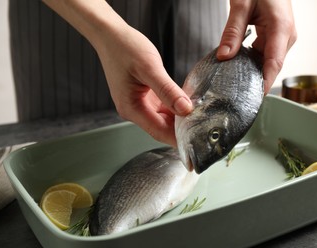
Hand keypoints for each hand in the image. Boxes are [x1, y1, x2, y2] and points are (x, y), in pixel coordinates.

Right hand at [42, 0, 191, 146]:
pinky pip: (164, 107)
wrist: (111, 35)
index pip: (159, 131)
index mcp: (131, 108)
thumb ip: (167, 90)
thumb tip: (185, 109)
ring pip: (164, 118)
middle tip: (205, 130)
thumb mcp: (149, 68)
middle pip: (162, 128)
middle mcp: (134, 110)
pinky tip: (189, 104)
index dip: (178, 139)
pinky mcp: (145, 96)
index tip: (197, 143)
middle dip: (182, 130)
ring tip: (201, 118)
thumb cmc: (124, 48)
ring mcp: (140, 104)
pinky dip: (176, 107)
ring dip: (180, 118)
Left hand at [217, 0, 296, 92]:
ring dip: (252, 70)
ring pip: (267, 61)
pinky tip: (238, 65)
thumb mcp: (241, 4)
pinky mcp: (275, 37)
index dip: (266, 82)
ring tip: (235, 83)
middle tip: (237, 94)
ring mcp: (282, 37)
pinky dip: (251, 61)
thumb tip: (224, 56)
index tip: (256, 97)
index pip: (275, 62)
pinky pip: (264, 54)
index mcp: (281, 27)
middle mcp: (286, 35)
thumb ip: (232, 30)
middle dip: (256, 80)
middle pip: (271, 65)